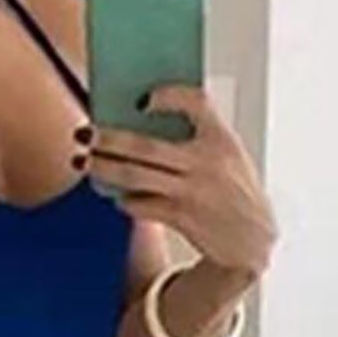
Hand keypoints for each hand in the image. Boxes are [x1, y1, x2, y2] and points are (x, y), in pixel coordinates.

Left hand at [84, 87, 277, 277]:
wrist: (253, 241)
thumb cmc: (235, 190)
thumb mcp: (229, 154)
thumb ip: (199, 133)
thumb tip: (145, 116)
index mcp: (221, 139)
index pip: (195, 102)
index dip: (168, 95)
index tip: (142, 99)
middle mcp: (205, 164)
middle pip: (145, 146)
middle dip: (109, 139)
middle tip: (84, 133)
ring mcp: (191, 192)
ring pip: (135, 177)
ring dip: (104, 168)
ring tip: (85, 162)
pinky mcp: (181, 218)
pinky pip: (142, 205)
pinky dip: (125, 200)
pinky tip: (115, 196)